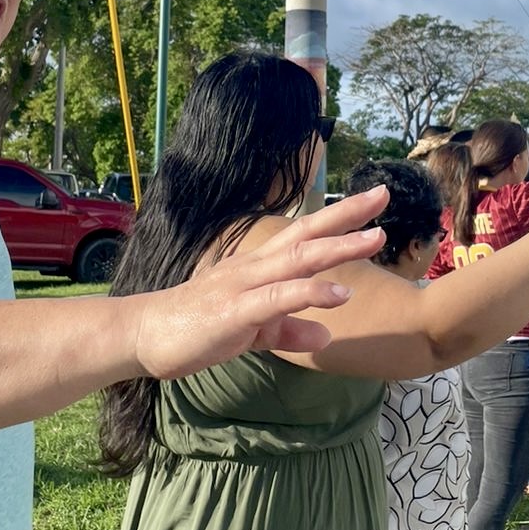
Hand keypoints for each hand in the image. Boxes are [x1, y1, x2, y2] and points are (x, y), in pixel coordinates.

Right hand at [132, 186, 389, 380]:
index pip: (304, 234)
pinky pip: (279, 298)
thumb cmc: (197, 328)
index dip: (339, 216)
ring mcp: (244, 285)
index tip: (373, 200)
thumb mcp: (254, 331)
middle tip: (383, 194)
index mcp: (258, 267)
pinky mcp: (236, 311)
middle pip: (306, 233)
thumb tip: (324, 335)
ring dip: (338, 247)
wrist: (145, 335)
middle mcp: (254, 266)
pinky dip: (311, 293)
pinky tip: (340, 293)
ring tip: (375, 237)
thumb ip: (288, 329)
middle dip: (346, 214)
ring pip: (298, 260)